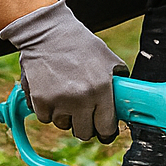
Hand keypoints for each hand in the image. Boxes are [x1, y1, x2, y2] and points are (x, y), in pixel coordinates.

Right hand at [0, 0, 128, 141]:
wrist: (48, 33)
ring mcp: (59, 100)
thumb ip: (119, 82)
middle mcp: (81, 98)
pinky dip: (47, 110)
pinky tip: (51, 92)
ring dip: (65, 116)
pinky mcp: (40, 100)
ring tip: (66, 95)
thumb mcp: (109, 59)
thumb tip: (125, 102)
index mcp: (101, 89)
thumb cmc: (80, 44)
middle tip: (83, 112)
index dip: (106, 131)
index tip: (103, 130)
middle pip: (84, 133)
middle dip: (85, 125)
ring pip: (63, 125)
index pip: (106, 128)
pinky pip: (45, 118)